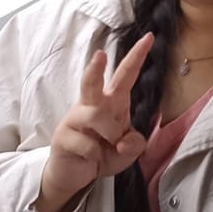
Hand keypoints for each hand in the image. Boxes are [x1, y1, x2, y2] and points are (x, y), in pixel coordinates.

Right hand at [38, 34, 153, 211]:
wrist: (76, 174)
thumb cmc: (104, 153)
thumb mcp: (129, 151)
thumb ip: (135, 144)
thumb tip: (125, 140)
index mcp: (112, 102)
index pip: (125, 75)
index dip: (136, 56)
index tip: (149, 37)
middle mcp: (92, 105)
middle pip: (92, 81)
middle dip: (96, 68)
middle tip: (100, 55)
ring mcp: (74, 119)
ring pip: (95, 115)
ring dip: (110, 132)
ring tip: (111, 145)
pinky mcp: (62, 137)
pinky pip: (87, 144)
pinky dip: (96, 155)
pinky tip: (92, 159)